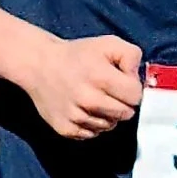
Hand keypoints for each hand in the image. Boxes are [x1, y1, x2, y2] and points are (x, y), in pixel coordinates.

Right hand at [24, 28, 143, 139]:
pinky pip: (92, 134)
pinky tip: (84, 109)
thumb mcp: (108, 43)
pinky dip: (92, 124)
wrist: (39, 65)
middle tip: (109, 91)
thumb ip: (131, 56)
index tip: (122, 82)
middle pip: (125, 114)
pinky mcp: (66, 129)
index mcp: (100, 77)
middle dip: (123, 103)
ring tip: (94, 98)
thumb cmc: (77, 55)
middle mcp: (88, 100)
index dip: (132, 89)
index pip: (135, 97)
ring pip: (109, 126)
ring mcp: (75, 117)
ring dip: (108, 115)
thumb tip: (137, 79)